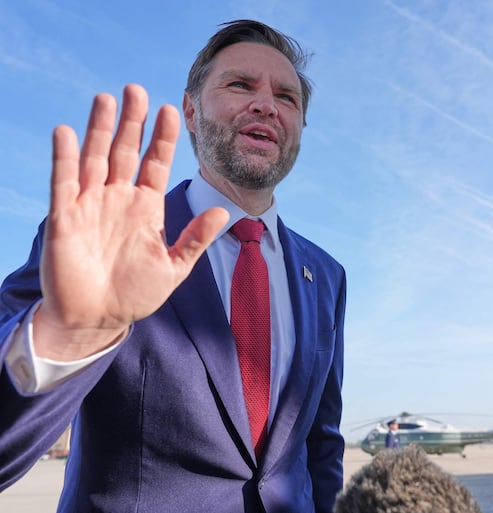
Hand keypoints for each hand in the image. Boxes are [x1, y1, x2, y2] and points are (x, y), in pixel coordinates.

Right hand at [34, 84, 228, 359]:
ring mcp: (90, 205)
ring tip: (106, 99)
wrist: (97, 319)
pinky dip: (64, 157)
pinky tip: (67, 132)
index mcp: (146, 207)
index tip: (172, 108)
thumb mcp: (174, 267)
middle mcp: (118, 199)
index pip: (156, 163)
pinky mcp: (64, 217)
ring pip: (94, 158)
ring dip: (99, 129)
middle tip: (135, 89)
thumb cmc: (136, 294)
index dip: (163, 137)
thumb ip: (196, 239)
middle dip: (132, 121)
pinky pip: (63, 182)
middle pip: (125, 151)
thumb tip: (224, 211)